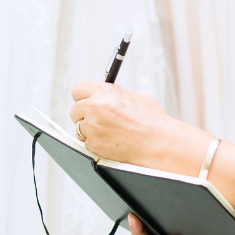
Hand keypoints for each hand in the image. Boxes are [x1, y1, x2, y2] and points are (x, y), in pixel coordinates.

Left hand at [70, 81, 185, 166]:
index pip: (78, 90)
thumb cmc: (152, 121)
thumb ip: (114, 95)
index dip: (83, 97)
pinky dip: (96, 144)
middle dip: (84, 115)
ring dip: (89, 130)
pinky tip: (112, 142)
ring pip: (79, 128)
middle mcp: (96, 107)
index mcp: (105, 92)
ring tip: (109, 132)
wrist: (159, 143)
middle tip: (98, 120)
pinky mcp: (94, 144)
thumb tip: (104, 96)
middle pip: (75, 110)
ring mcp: (93, 127)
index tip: (86, 102)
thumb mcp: (135, 97)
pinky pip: (87, 143)